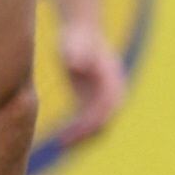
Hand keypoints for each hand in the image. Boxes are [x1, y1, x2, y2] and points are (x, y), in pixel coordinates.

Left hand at [49, 14, 129, 150]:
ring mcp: (105, 95)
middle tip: (64, 144)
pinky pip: (90, 122)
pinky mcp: (94, 98)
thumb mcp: (73, 42)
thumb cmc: (74, 36)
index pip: (106, 107)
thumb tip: (75, 64)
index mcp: (111, 78)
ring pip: (100, 125)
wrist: (81, 30)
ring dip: (84, 138)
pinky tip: (61, 138)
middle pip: (106, 121)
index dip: (90, 122)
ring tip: (62, 144)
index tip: (71, 132)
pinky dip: (80, 132)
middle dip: (87, 135)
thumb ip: (75, 51)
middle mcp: (113, 89)